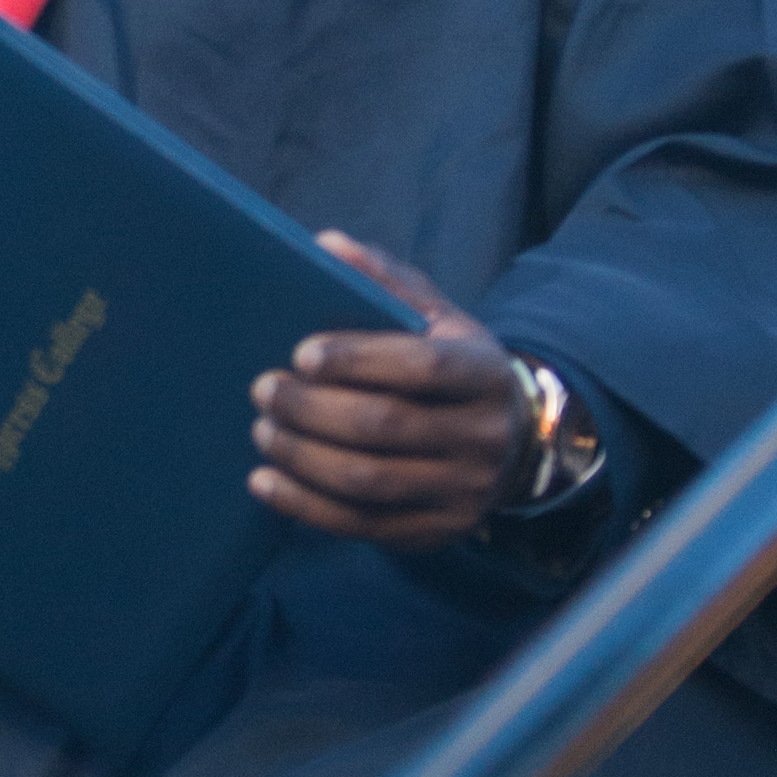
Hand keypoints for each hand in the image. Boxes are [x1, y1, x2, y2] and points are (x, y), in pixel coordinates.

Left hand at [249, 235, 530, 549]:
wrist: (514, 443)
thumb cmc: (454, 366)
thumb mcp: (438, 316)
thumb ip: (385, 280)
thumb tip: (326, 245)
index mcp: (486, 372)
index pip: (424, 367)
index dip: (359, 359)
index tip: (301, 353)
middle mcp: (483, 436)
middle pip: (386, 426)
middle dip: (313, 408)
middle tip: (263, 389)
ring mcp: (462, 492)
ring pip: (369, 480)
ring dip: (302, 456)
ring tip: (262, 430)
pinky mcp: (436, 532)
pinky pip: (361, 524)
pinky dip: (305, 505)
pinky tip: (264, 481)